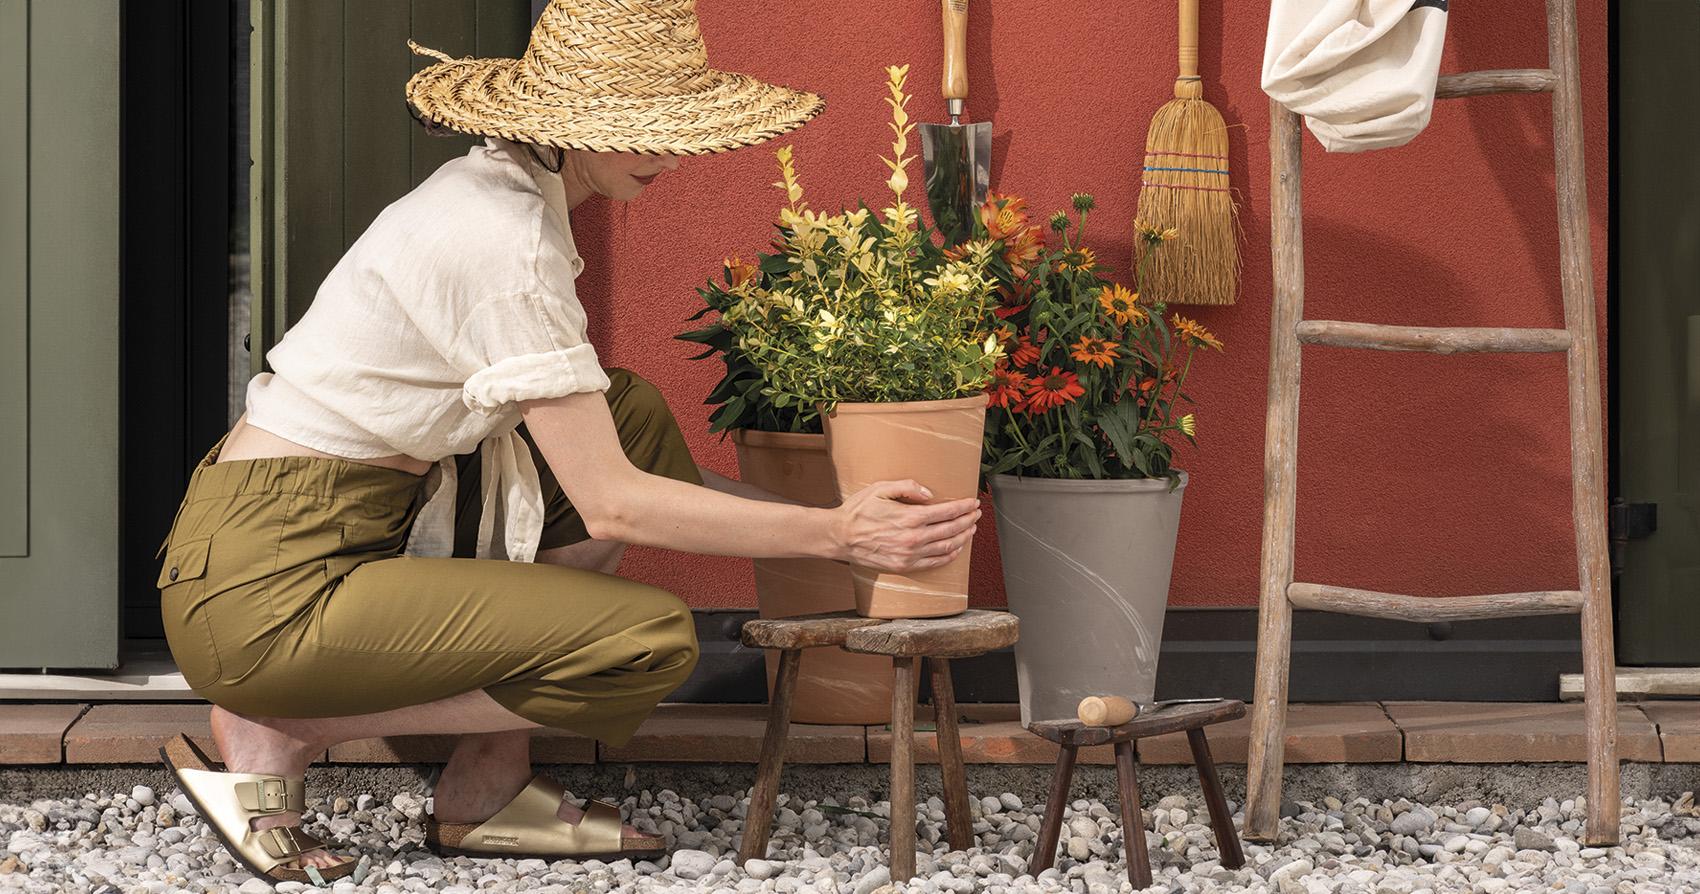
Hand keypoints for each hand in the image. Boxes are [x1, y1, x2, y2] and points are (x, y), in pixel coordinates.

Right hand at [830, 480, 980, 572]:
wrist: (840, 537)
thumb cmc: (858, 511)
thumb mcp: (880, 488)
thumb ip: (907, 486)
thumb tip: (930, 493)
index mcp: (910, 517)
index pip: (947, 512)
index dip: (964, 507)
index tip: (973, 503)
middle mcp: (913, 538)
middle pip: (951, 529)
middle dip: (968, 521)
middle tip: (976, 514)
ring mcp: (910, 555)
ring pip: (947, 547)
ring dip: (963, 538)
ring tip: (971, 529)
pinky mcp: (904, 566)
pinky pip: (934, 563)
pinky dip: (949, 556)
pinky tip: (956, 549)